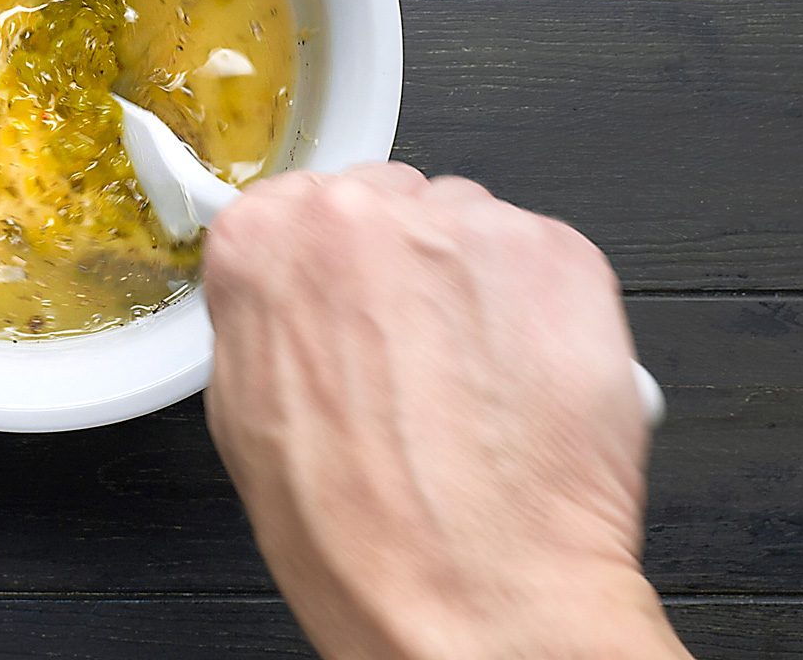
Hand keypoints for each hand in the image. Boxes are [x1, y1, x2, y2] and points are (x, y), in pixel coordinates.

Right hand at [204, 166, 687, 659]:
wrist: (475, 595)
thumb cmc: (361, 534)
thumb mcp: (246, 416)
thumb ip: (268, 321)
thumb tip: (296, 303)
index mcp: (264, 243)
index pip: (296, 208)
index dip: (330, 272)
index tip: (349, 307)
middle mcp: (358, 214)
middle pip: (387, 207)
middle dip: (403, 271)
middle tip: (415, 361)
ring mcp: (463, 226)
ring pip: (468, 232)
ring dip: (474, 288)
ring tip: (475, 389)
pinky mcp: (556, 255)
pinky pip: (543, 264)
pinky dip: (540, 316)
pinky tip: (522, 389)